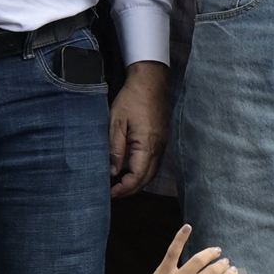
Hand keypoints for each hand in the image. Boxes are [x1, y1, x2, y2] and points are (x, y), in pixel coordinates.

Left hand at [109, 61, 169, 196]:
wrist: (150, 80)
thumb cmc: (132, 98)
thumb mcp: (117, 122)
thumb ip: (115, 149)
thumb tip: (114, 172)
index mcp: (147, 145)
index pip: (138, 176)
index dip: (125, 188)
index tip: (111, 193)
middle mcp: (159, 147)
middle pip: (147, 178)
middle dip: (131, 189)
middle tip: (114, 193)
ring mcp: (162, 143)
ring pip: (151, 171)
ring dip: (137, 180)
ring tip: (120, 183)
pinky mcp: (162, 138)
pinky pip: (153, 160)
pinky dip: (142, 169)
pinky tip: (129, 167)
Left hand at [110, 226, 236, 273]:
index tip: (233, 272)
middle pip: (212, 272)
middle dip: (222, 265)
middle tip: (226, 262)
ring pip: (198, 260)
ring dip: (209, 253)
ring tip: (215, 251)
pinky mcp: (162, 272)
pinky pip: (173, 252)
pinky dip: (180, 238)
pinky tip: (187, 228)